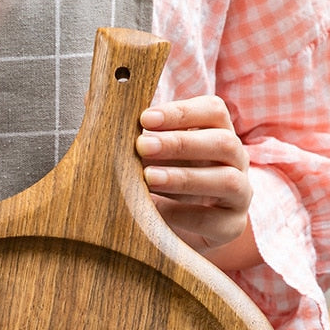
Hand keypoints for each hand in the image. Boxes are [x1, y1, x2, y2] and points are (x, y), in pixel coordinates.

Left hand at [136, 95, 260, 269]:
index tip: (144, 117)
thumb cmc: (163, 186)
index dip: (180, 112)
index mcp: (217, 134)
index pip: (213, 111)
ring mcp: (240, 195)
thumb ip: (126, 130)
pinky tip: (155, 212)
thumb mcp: (148, 157)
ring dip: (184, 177)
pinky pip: (213, 220)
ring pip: (225, 180)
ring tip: (148, 178)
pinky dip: (183, 215)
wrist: (180, 233)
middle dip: (180, 143)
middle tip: (141, 146)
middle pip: (222, 143)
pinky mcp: (232, 227)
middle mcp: (236, 161)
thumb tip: (89, 96)